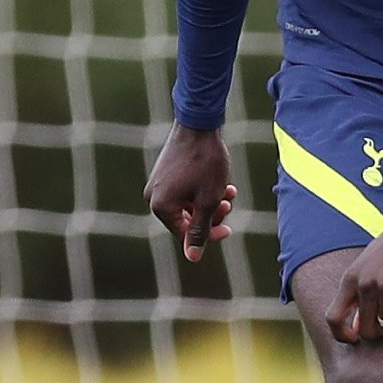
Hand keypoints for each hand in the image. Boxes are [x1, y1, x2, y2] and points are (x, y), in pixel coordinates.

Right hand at [144, 122, 235, 263]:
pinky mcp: (164, 173)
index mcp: (161, 207)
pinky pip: (183, 192)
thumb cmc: (205, 162)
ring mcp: (157, 184)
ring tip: (228, 192)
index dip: (209, 234)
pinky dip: (201, 191)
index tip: (228, 228)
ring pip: (187, 205)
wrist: (198, 124)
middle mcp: (153, 197)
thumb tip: (193, 257)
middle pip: (185, 220)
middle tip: (227, 204)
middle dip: (210, 215)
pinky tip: (219, 183)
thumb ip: (200, 230)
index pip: (185, 234)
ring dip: (209, 202)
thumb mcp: (208, 201)